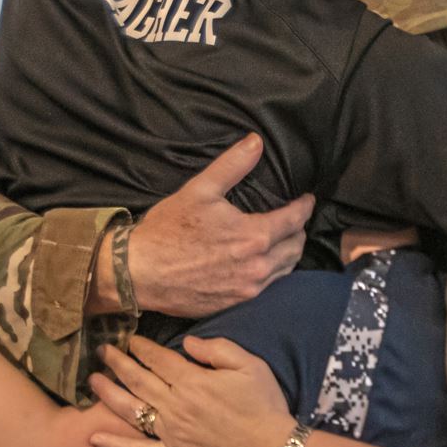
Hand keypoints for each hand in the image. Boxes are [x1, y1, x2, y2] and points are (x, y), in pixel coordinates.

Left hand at [89, 336, 294, 446]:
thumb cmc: (263, 403)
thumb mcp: (249, 364)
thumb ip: (216, 349)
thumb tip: (187, 342)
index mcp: (193, 381)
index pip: (159, 359)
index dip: (142, 348)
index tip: (131, 339)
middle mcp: (175, 406)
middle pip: (139, 380)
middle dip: (118, 363)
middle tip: (103, 351)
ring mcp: (171, 433)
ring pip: (132, 410)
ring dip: (109, 394)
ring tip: (92, 380)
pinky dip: (115, 445)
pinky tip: (94, 438)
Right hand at [128, 134, 312, 317]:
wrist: (138, 273)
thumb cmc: (167, 230)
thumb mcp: (200, 189)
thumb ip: (233, 164)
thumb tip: (256, 142)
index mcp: (254, 237)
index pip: (295, 220)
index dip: (305, 207)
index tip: (307, 199)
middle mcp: (257, 267)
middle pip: (296, 247)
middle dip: (299, 230)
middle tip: (294, 218)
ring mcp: (247, 290)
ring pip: (285, 270)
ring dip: (288, 252)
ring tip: (282, 239)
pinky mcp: (235, 304)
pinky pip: (267, 287)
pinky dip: (272, 272)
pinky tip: (262, 262)